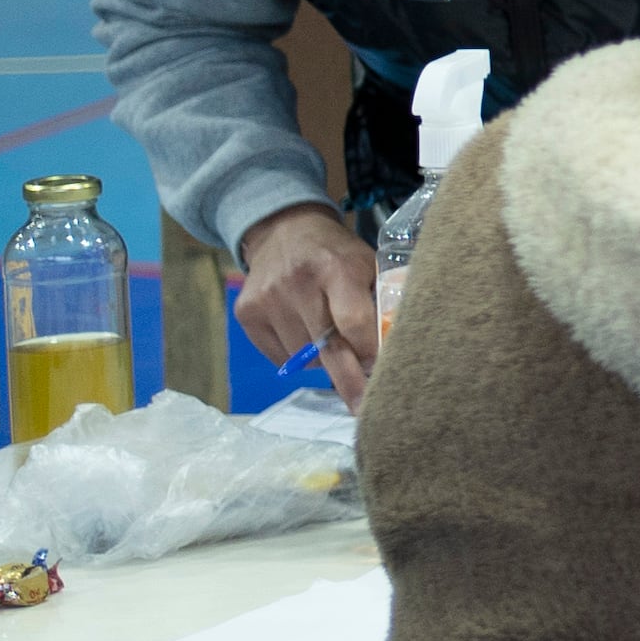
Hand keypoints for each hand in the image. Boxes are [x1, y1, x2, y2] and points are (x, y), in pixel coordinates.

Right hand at [236, 202, 380, 383]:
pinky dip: (297, 356)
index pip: (353, 321)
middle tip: (364, 409)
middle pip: (326, 347)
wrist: (283, 231)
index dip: (367, 351)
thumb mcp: (366, 264)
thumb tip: (393, 351)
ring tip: (329, 336)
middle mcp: (297, 284)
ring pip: (301, 356)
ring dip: (322, 359)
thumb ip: (379, 302)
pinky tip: (304, 332)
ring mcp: (267, 300)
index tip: (381, 371)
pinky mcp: (246, 313)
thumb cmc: (336, 255)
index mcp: (336, 269)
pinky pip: (279, 355)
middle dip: (348, 382)